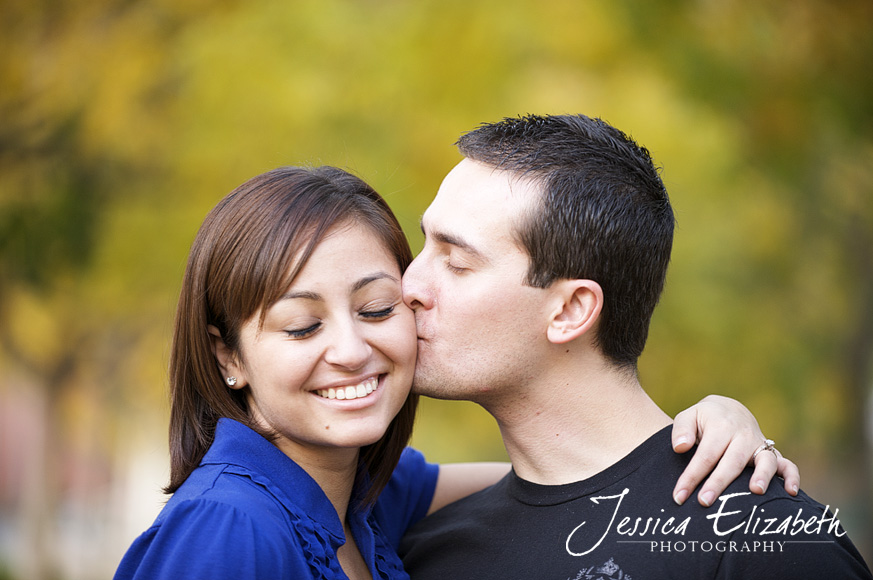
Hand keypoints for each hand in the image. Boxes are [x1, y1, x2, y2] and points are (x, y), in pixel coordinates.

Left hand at [671, 394, 799, 506]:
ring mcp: (760, 445)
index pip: (705, 455)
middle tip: (704, 502)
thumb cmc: (704, 420)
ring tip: (755, 492)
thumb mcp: (688, 417)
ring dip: (762, 476)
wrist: (728, 410)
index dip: (692, 476)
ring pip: (765, 461)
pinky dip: (792, 477)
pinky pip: (788, 465)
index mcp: (721, 426)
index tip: (679, 496)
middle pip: (732, 461)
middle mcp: (743, 435)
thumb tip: (680, 447)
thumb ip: (681, 430)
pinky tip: (790, 493)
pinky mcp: (772, 453)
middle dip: (718, 483)